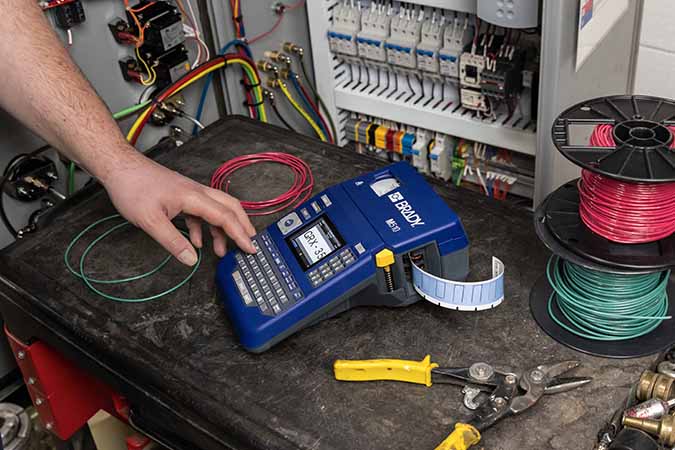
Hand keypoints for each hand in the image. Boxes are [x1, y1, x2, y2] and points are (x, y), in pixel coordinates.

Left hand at [100, 153, 255, 265]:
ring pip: (216, 210)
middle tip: (250, 243)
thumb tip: (190, 258)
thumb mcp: (150, 220)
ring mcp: (189, 193)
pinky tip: (196, 241)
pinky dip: (204, 227)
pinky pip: (200, 212)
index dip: (240, 234)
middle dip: (242, 226)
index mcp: (194, 197)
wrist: (119, 167)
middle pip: (230, 208)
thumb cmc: (133, 187)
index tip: (250, 248)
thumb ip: (173, 241)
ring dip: (222, 230)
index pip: (225, 217)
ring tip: (221, 250)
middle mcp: (197, 192)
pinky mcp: (181, 195)